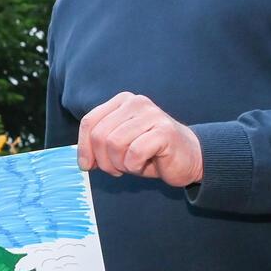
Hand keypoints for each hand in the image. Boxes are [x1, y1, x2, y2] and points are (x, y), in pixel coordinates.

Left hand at [77, 91, 203, 187]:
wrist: (188, 158)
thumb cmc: (150, 152)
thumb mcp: (119, 145)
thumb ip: (99, 144)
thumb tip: (82, 160)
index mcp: (122, 101)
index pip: (89, 122)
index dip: (83, 147)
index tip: (87, 166)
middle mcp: (136, 102)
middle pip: (100, 135)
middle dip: (104, 161)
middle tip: (117, 169)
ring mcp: (151, 114)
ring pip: (114, 144)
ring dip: (120, 164)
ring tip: (132, 165)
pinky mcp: (164, 131)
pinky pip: (134, 153)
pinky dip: (134, 166)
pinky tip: (144, 164)